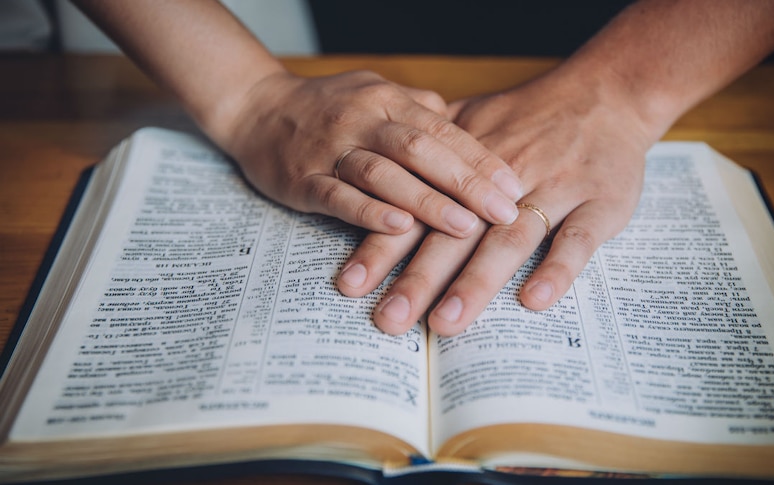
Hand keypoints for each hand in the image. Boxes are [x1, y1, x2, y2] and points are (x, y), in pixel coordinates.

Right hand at [220, 70, 522, 237]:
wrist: (256, 109)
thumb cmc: (328, 107)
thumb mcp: (377, 94)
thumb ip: (420, 111)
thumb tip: (468, 130)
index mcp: (386, 100)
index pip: (443, 129)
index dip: (480, 158)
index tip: (514, 186)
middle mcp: (361, 120)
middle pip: (420, 149)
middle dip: (465, 183)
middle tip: (504, 213)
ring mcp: (330, 150)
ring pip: (383, 174)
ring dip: (425, 201)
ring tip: (465, 227)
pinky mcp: (302, 179)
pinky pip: (338, 196)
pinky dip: (369, 213)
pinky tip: (399, 229)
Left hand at [338, 70, 656, 335]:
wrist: (605, 94)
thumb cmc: (530, 115)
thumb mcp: (474, 119)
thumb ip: (429, 150)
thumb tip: (377, 167)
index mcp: (467, 166)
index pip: (416, 211)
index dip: (381, 247)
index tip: (350, 285)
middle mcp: (503, 183)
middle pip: (455, 234)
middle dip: (418, 278)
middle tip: (388, 321)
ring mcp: (554, 191)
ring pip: (510, 240)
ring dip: (477, 281)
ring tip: (445, 323)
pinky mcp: (600, 203)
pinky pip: (579, 239)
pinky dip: (558, 269)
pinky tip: (534, 301)